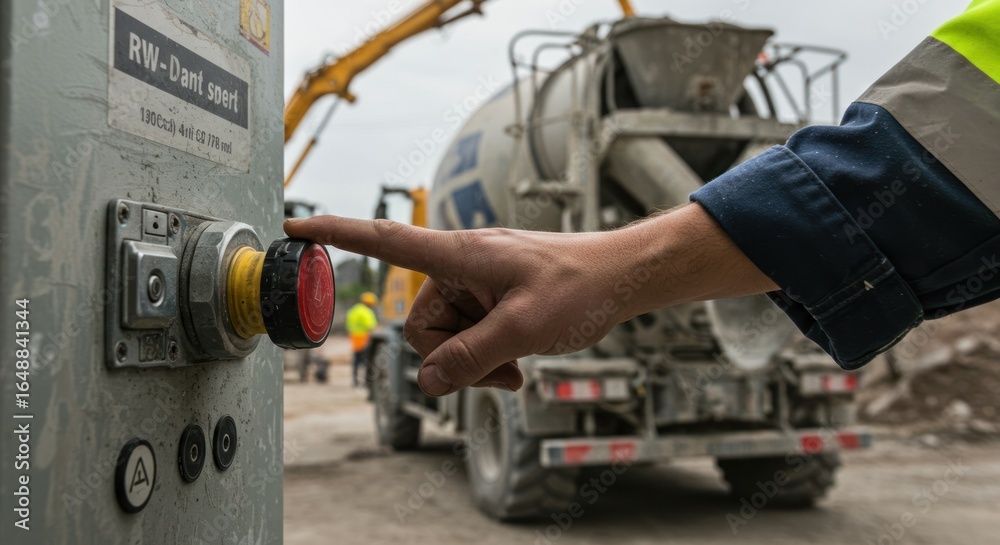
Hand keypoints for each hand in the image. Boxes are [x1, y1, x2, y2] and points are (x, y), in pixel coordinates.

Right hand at [284, 203, 775, 395]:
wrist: (622, 279)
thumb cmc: (581, 285)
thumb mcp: (525, 329)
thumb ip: (472, 357)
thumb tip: (430, 381)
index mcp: (460, 255)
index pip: (385, 241)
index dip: (337, 234)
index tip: (295, 227)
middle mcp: (459, 268)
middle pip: (419, 324)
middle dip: (453, 357)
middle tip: (499, 369)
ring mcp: (473, 287)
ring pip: (444, 339)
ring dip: (475, 362)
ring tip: (515, 366)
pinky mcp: (487, 302)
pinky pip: (466, 339)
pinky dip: (485, 358)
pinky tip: (516, 366)